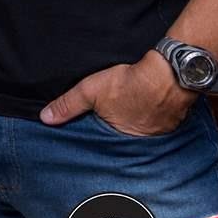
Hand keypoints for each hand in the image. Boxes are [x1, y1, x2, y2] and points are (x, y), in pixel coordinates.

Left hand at [39, 51, 197, 135]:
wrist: (169, 74)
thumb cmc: (130, 83)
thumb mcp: (90, 91)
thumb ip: (67, 105)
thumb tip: (45, 118)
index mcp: (118, 140)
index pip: (102, 143)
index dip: (96, 136)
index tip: (92, 129)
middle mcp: (140, 142)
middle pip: (121, 139)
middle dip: (115, 132)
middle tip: (111, 119)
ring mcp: (158, 133)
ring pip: (140, 132)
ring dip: (135, 124)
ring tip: (128, 112)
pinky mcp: (172, 122)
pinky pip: (158, 124)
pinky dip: (151, 117)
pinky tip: (147, 107)